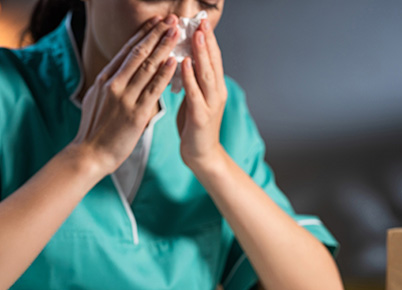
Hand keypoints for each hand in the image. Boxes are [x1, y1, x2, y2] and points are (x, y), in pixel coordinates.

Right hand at [71, 15, 179, 175]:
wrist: (89, 154)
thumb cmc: (94, 130)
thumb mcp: (96, 100)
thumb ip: (108, 85)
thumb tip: (116, 73)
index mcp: (104, 79)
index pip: (127, 50)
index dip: (144, 34)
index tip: (156, 22)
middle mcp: (113, 84)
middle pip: (139, 53)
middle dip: (157, 34)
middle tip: (171, 19)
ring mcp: (124, 98)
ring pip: (147, 67)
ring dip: (164, 47)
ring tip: (177, 32)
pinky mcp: (135, 113)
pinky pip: (153, 89)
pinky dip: (164, 73)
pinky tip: (174, 61)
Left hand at [177, 19, 227, 170]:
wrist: (202, 156)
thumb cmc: (195, 127)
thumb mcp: (196, 100)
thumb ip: (194, 82)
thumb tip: (185, 61)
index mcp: (215, 88)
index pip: (213, 59)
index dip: (208, 39)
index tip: (202, 21)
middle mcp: (217, 93)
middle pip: (213, 62)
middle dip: (207, 40)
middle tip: (201, 21)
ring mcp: (211, 105)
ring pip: (206, 74)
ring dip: (201, 54)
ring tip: (195, 35)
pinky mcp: (201, 117)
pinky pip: (195, 94)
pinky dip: (189, 78)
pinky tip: (184, 64)